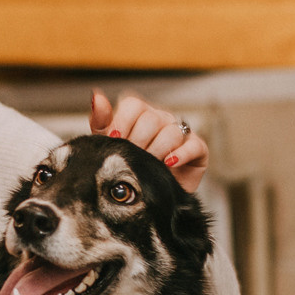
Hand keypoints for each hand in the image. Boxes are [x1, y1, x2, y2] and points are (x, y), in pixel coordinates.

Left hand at [90, 90, 207, 192]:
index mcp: (139, 114)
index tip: (114, 139)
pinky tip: (169, 164)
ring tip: (148, 165)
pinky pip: (193, 144)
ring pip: (171, 132)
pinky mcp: (198, 148)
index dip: (122, 121)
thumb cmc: (127, 167)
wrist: (147, 198)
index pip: (133, 104)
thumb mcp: (109, 146)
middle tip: (132, 157)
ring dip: (156, 151)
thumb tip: (96, 96)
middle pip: (151, 118)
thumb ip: (101, 121)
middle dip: (137, 141)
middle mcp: (160, 119)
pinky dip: (181, 154)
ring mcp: (180, 132)